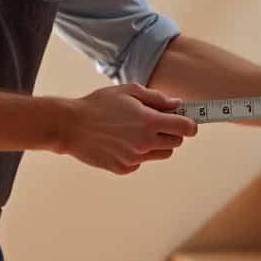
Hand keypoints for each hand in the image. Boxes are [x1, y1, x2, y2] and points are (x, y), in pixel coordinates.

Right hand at [58, 83, 198, 174]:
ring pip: (160, 154)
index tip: (188, 121)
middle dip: (172, 133)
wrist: (70, 126)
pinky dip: (138, 153)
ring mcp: (134, 158)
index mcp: (149, 122)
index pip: (185, 128)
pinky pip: (141, 162)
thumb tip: (177, 105)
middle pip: (176, 143)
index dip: (190, 124)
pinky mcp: (123, 168)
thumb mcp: (129, 92)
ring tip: (137, 131)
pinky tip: (121, 142)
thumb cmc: (99, 104)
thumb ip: (156, 98)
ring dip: (156, 144)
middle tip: (157, 123)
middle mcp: (145, 143)